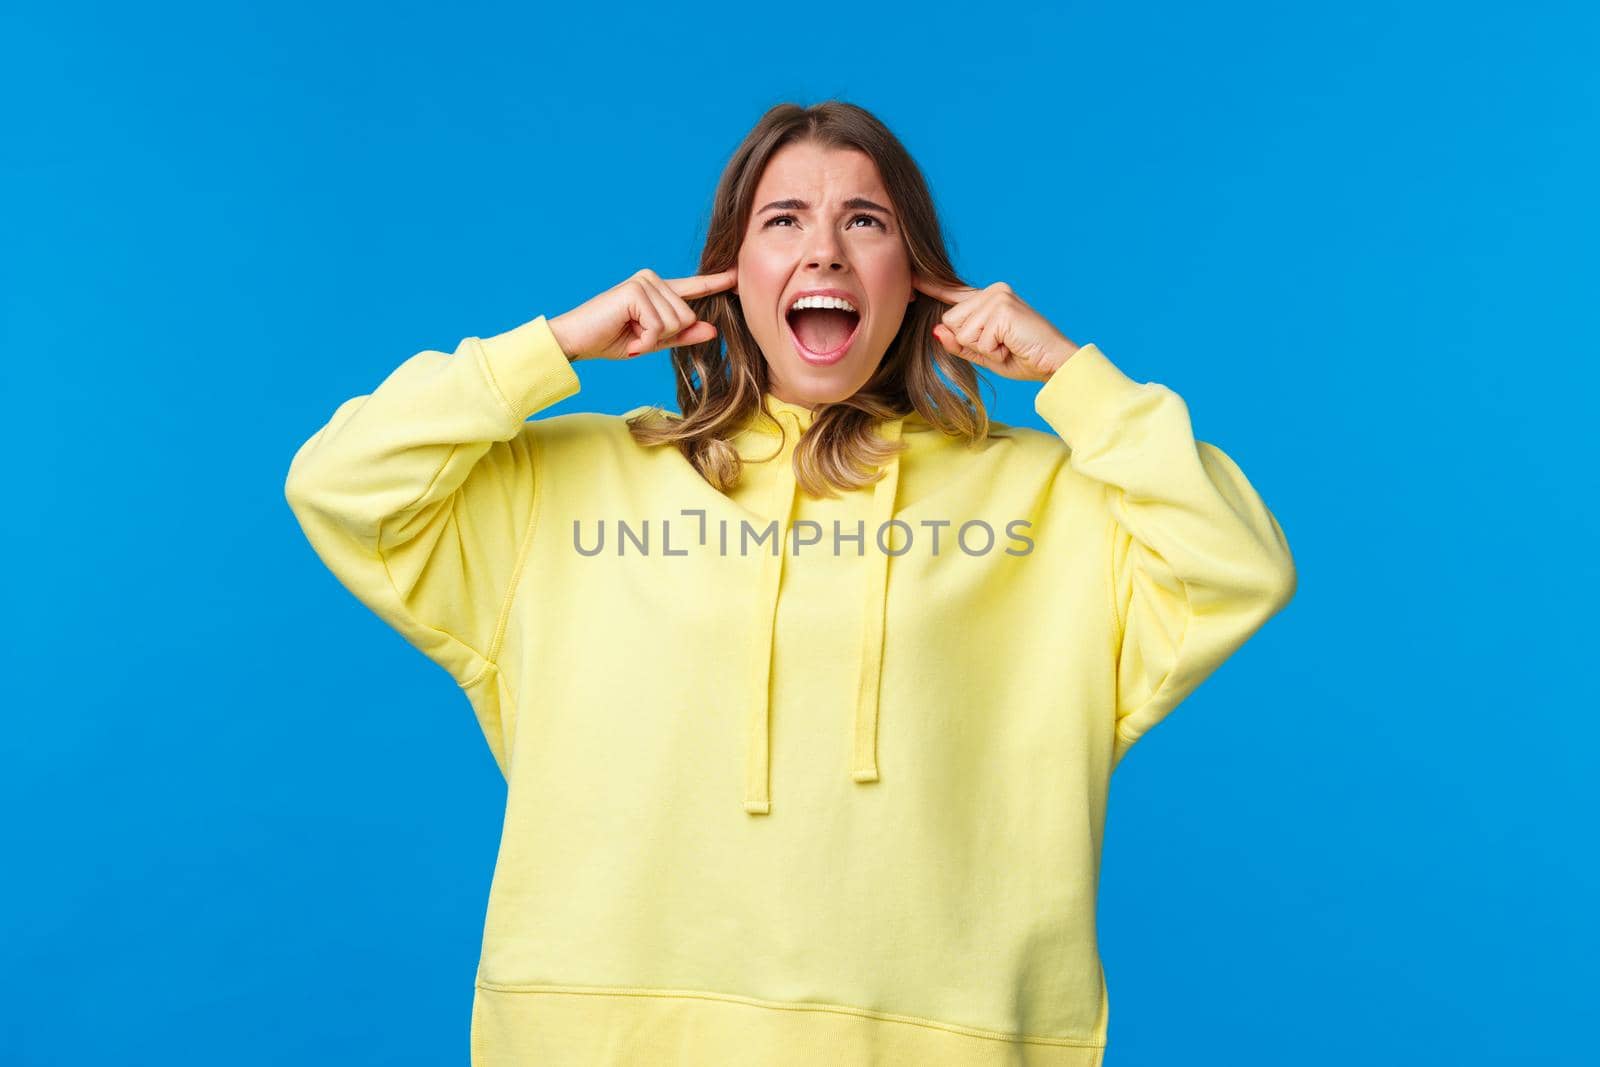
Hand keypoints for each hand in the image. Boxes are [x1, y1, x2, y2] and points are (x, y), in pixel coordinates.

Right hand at [549, 267, 736, 361]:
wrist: (577, 341)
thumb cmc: (611, 340)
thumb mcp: (653, 342)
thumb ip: (682, 335)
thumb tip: (713, 329)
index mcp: (659, 290)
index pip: (693, 287)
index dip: (716, 282)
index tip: (736, 275)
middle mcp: (653, 280)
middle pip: (688, 317)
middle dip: (664, 337)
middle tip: (637, 337)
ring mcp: (644, 282)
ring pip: (676, 322)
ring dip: (652, 339)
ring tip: (629, 335)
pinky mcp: (636, 290)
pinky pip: (659, 326)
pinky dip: (644, 340)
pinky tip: (627, 335)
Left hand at [912, 276, 1078, 380]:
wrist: (1055, 363)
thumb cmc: (1024, 357)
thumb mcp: (984, 353)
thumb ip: (960, 343)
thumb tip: (937, 330)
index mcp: (989, 298)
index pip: (954, 293)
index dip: (932, 287)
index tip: (913, 279)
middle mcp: (993, 291)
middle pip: (951, 320)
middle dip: (971, 342)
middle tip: (1001, 345)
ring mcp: (997, 297)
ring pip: (962, 331)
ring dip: (983, 348)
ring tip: (1007, 345)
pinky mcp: (1001, 308)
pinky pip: (976, 339)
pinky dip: (992, 351)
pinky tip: (1011, 345)